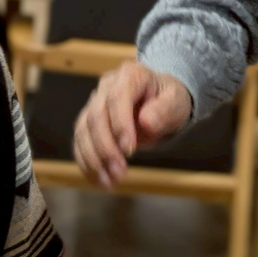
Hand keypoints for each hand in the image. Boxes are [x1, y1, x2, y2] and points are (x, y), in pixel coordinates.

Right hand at [74, 62, 191, 187]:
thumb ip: (164, 109)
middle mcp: (107, 86)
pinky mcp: (88, 122)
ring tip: (110, 182)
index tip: (129, 150)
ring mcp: (94, 103)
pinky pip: (80, 142)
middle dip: (106, 148)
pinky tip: (99, 180)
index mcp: (130, 75)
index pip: (117, 97)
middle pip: (96, 116)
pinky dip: (86, 163)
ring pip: (83, 131)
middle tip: (120, 173)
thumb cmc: (170, 100)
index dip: (119, 124)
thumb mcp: (177, 102)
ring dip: (93, 159)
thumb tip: (145, 122)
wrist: (161, 103)